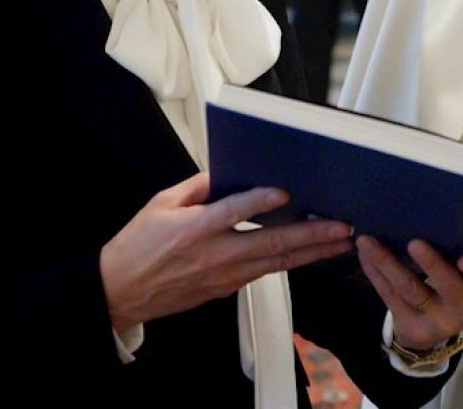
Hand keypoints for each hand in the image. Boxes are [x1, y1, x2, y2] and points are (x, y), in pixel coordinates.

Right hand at [99, 173, 353, 331]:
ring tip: (340, 242)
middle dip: (311, 235)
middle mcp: (215, 255)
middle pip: (271, 243)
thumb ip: (197, 186)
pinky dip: (290, 262)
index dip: (261, 201)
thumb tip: (226, 171)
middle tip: (341, 227)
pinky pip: (265, 272)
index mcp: (195, 229)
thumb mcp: (161, 204)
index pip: (234, 212)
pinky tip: (310, 254)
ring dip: (312, 252)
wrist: (120, 292)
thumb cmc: (137, 247)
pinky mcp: (227, 289)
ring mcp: (224, 276)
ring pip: (277, 263)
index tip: (287, 192)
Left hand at [357, 236, 462, 350]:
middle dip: (431, 264)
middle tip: (415, 243)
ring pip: (409, 289)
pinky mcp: (407, 322)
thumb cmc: (456, 282)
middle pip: (446, 286)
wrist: (434, 326)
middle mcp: (460, 308)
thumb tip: (460, 221)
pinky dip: (374, 271)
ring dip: (387, 262)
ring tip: (369, 241)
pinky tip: (364, 253)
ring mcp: (433, 319)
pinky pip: (388, 294)